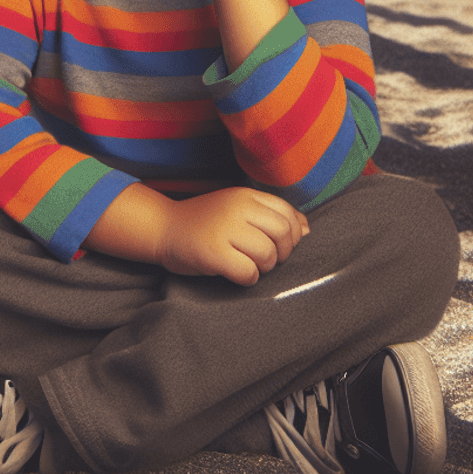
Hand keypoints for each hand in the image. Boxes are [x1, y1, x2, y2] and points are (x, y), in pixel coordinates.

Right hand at [156, 187, 308, 285]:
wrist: (164, 228)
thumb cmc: (205, 222)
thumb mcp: (237, 208)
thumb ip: (269, 215)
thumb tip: (307, 229)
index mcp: (246, 195)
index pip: (287, 212)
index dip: (293, 233)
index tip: (282, 244)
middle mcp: (238, 207)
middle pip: (283, 233)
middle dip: (283, 252)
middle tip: (269, 259)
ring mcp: (225, 229)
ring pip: (268, 254)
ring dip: (264, 267)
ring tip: (250, 265)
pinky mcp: (214, 253)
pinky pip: (249, 272)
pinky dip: (249, 278)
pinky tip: (237, 273)